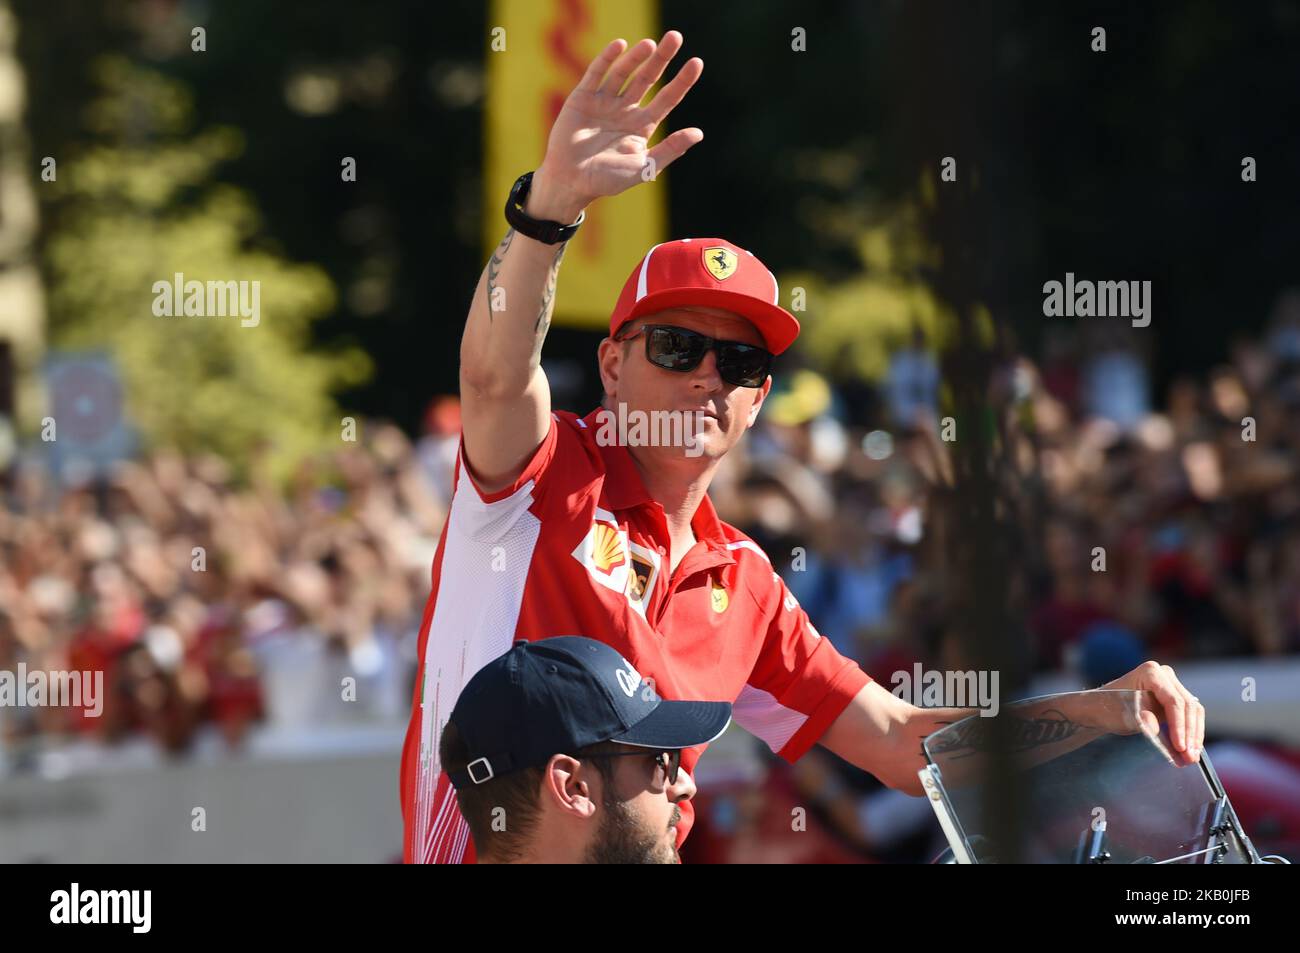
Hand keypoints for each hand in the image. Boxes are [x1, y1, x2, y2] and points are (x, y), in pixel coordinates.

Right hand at [532, 32, 703, 214]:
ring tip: (650, 44)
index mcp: (642, 126)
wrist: (570, 182)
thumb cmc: (607, 180)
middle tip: (675, 37)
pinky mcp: (583, 97)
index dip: (682, 82)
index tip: (696, 63)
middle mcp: (626, 109)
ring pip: (623, 73)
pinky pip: (596, 74)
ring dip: (636, 58)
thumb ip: (669, 150)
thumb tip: (698, 133)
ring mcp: (604, 101)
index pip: (667, 99)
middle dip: (661, 58)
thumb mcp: (643, 167)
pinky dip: (607, 59)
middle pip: (648, 78)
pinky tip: (620, 45)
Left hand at [1103, 661, 1203, 761]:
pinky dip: (1189, 734)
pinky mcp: (1174, 699)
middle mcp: (1165, 675)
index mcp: (1151, 673)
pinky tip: (1190, 752)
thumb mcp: (1124, 716)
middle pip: (1187, 707)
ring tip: (1191, 758)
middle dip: (1190, 734)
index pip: (1173, 702)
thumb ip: (1143, 722)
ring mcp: (1171, 686)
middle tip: (1190, 758)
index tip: (1180, 747)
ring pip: (1193, 712)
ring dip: (1194, 737)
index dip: (1179, 726)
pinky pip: (1188, 717)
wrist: (1101, 707)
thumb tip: (1159, 731)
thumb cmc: (1109, 708)